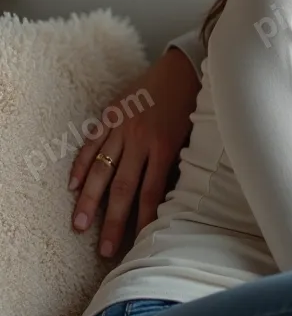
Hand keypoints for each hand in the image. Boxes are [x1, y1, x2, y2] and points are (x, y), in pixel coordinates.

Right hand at [69, 47, 199, 256]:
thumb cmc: (194, 104)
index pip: (151, 192)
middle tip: (104, 248)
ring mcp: (122, 127)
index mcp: (165, 146)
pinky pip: (90, 143)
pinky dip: (80, 165)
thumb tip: (170, 195)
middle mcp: (140, 139)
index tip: (137, 241)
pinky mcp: (110, 115)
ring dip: (89, 199)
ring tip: (80, 224)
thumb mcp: (194, 135)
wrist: (184, 67)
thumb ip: (179, 163)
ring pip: (100, 169)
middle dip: (112, 220)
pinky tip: (73, 186)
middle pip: (123, 187)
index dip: (143, 218)